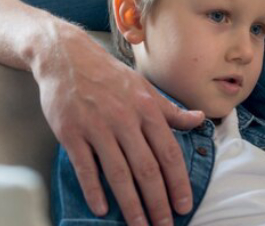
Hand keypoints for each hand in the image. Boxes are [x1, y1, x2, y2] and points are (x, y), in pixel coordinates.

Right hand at [34, 21, 204, 225]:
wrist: (65, 56)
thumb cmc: (106, 74)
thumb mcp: (143, 87)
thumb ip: (170, 109)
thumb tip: (199, 120)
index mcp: (146, 108)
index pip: (168, 152)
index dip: (178, 182)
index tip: (184, 205)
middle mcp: (124, 119)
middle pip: (146, 169)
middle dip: (158, 202)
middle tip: (164, 225)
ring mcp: (96, 126)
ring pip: (118, 173)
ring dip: (131, 204)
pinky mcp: (71, 132)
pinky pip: (85, 167)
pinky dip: (93, 190)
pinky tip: (102, 208)